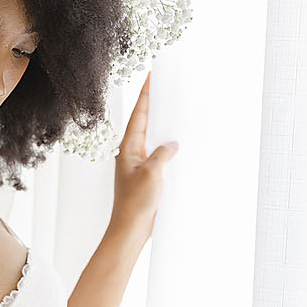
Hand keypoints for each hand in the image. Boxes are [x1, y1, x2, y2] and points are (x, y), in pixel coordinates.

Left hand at [109, 73, 180, 236]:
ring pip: (152, 139)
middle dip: (155, 105)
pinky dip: (167, 146)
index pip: (139, 115)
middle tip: (165, 87)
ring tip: (174, 109)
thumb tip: (172, 145)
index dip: (146, 95)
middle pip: (145, 123)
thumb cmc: (135, 203)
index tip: (151, 77)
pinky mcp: (147, 176)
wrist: (130, 229)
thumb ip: (162, 154)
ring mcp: (139, 165)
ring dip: (162, 126)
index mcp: (128, 148)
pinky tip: (178, 143)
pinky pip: (158, 155)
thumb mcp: (151, 173)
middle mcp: (132, 153)